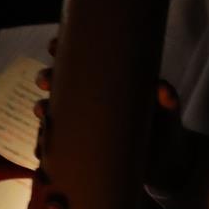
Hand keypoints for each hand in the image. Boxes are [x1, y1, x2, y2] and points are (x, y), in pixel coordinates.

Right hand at [38, 61, 194, 197]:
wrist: (166, 163)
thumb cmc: (166, 127)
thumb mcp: (168, 111)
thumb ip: (167, 99)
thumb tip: (163, 88)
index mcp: (106, 82)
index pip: (79, 60)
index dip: (61, 49)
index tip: (53, 45)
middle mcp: (89, 100)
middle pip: (59, 83)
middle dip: (46, 77)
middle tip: (46, 81)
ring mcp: (83, 124)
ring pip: (52, 112)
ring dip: (41, 110)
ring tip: (43, 115)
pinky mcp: (81, 148)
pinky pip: (56, 144)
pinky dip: (44, 146)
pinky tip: (41, 150)